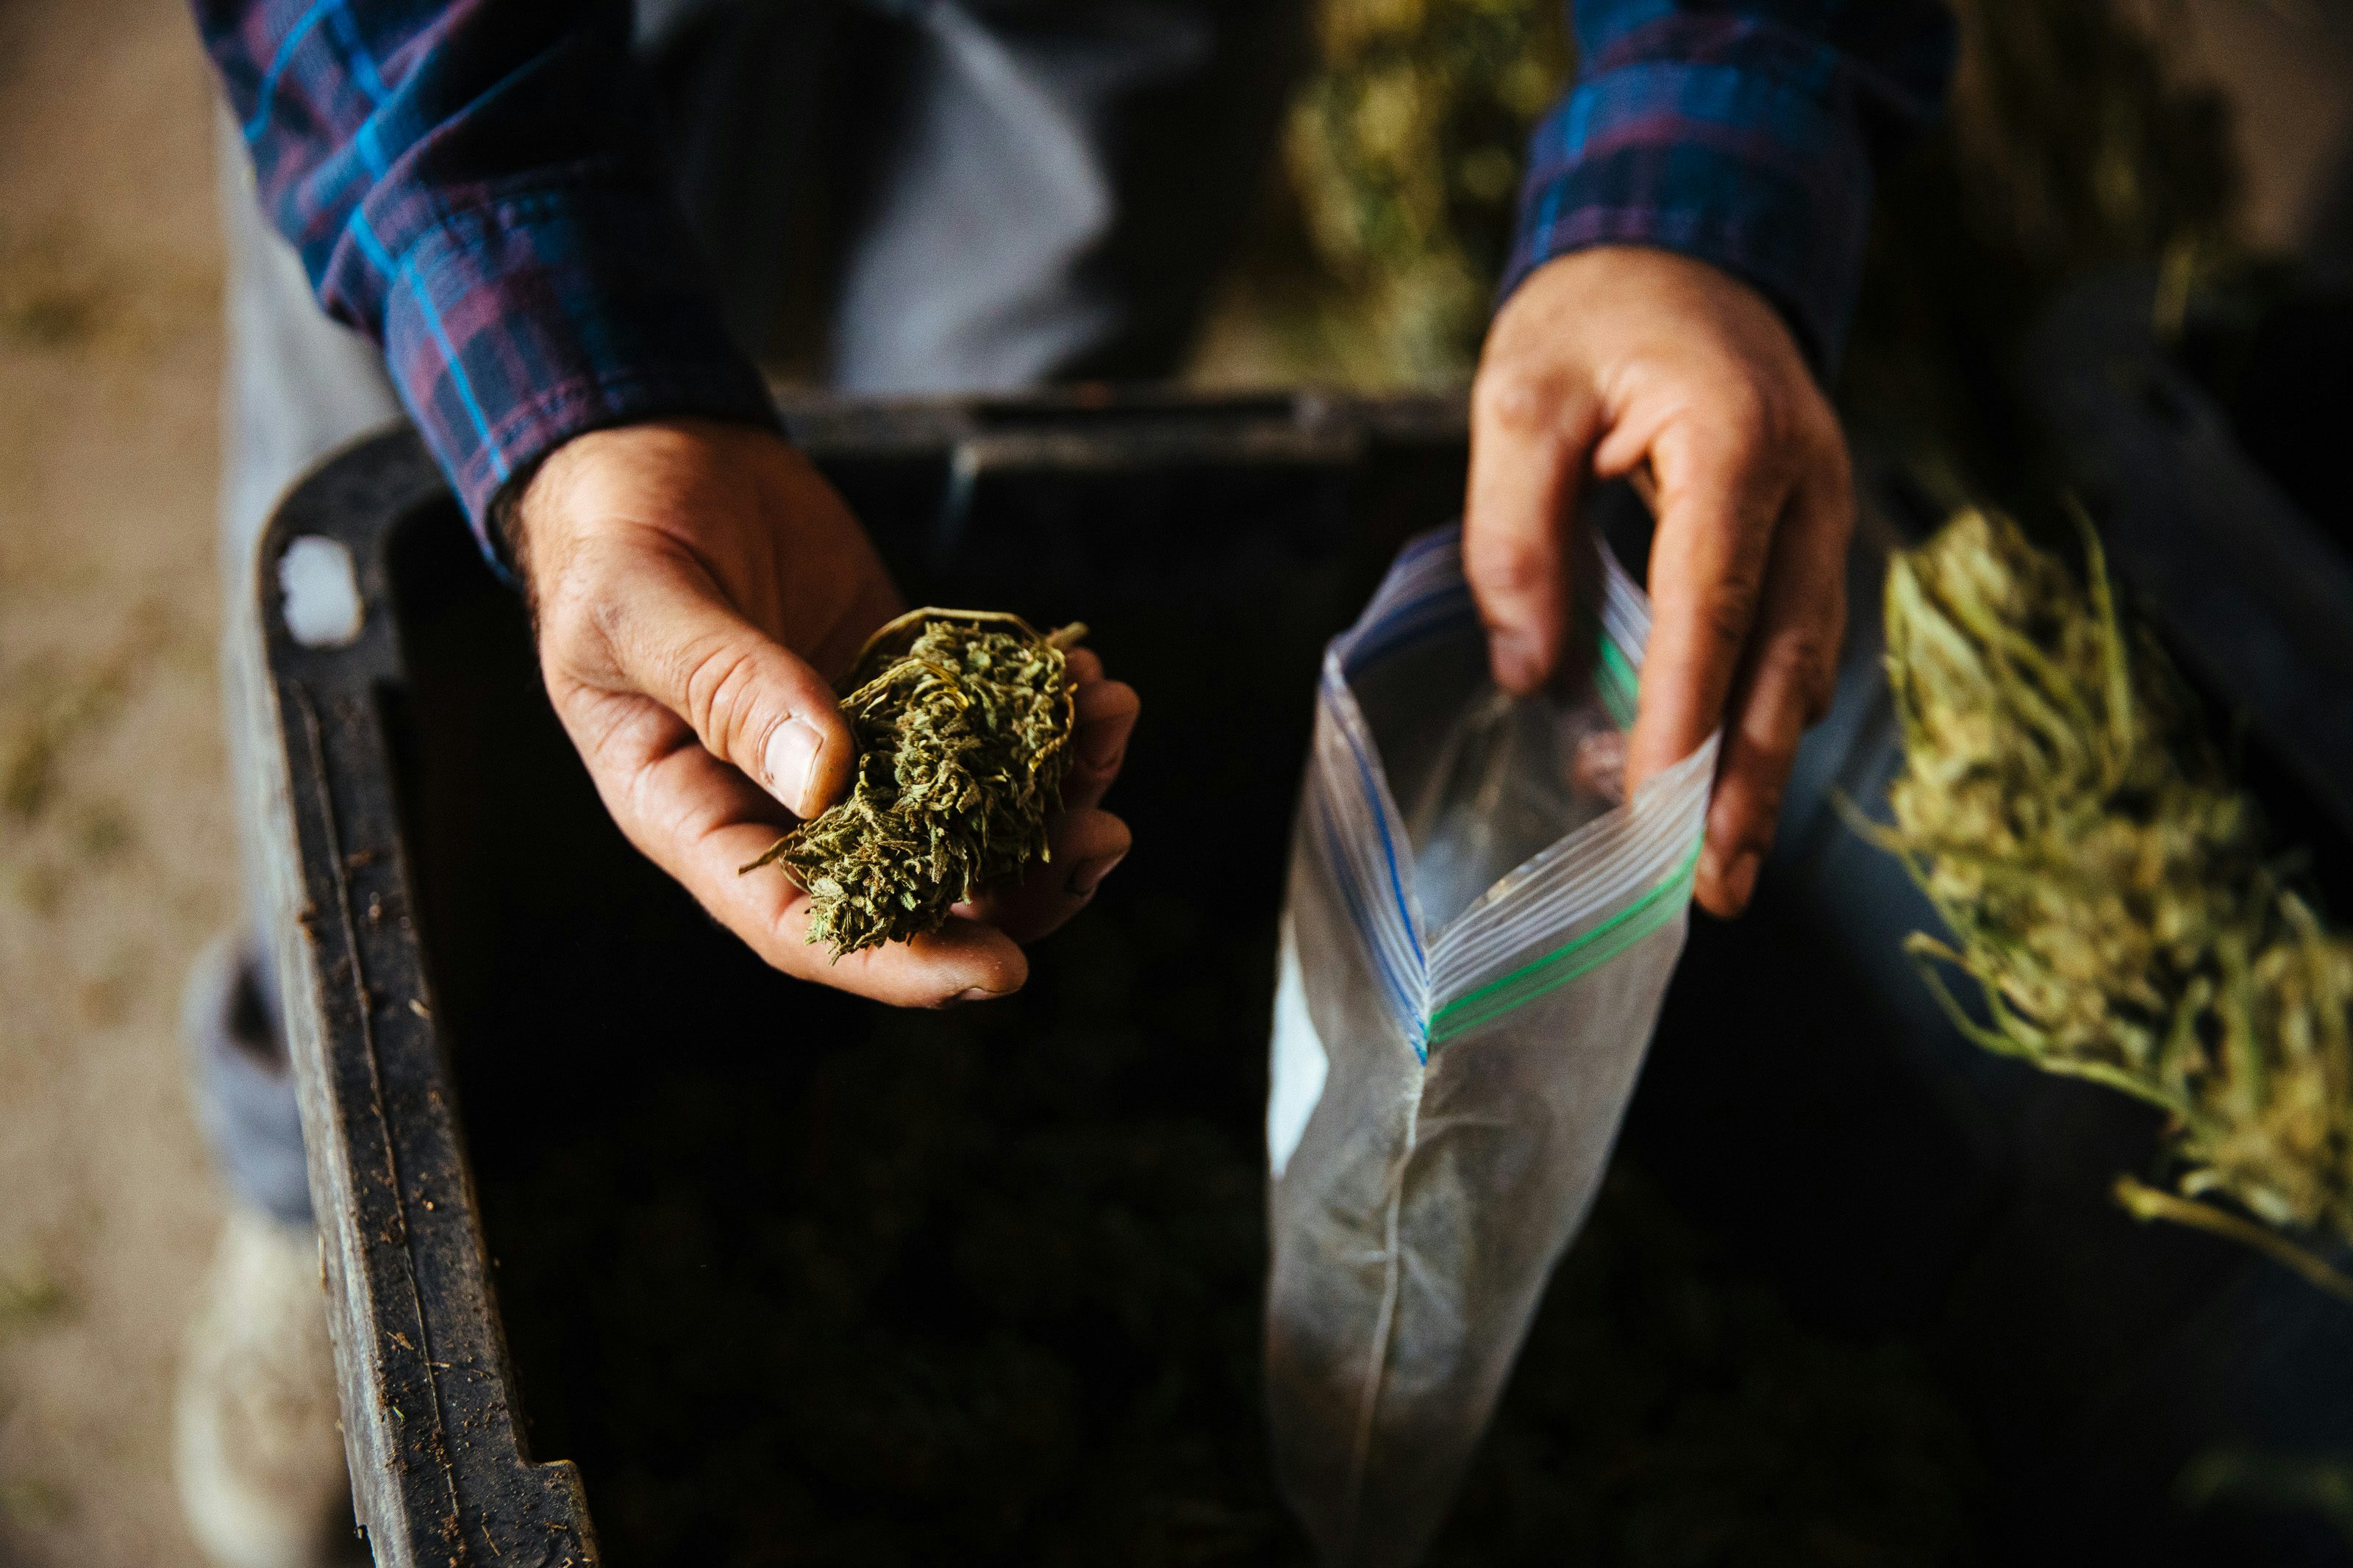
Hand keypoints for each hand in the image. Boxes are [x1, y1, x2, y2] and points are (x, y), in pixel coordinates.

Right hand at [511, 418, 1138, 1004]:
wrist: (649, 452)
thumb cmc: (610, 537)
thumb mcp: (639, 604)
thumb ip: (723, 684)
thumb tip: (825, 779)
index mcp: (698, 820)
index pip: (806, 926)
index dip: (903, 963)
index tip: (1002, 971)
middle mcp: (785, 807)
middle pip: (916, 892)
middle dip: (1022, 879)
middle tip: (1103, 835)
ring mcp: (854, 750)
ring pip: (967, 815)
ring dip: (1051, 790)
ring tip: (1111, 723)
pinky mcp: (901, 690)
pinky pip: (981, 727)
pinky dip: (1040, 716)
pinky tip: (1086, 676)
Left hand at [1465, 246, 1851, 916]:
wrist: (1691, 245)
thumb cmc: (1599, 314)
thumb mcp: (1520, 394)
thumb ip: (1514, 528)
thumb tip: (1529, 667)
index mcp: (1737, 442)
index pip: (1713, 607)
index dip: (1685, 718)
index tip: (1655, 811)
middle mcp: (1808, 488)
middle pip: (1786, 661)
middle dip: (1748, 782)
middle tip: (1713, 888)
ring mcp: (1824, 515)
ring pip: (1804, 665)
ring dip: (1761, 766)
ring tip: (1712, 867)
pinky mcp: (1810, 539)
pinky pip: (1795, 643)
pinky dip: (1756, 716)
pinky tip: (1709, 779)